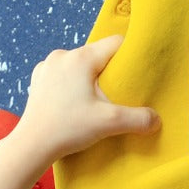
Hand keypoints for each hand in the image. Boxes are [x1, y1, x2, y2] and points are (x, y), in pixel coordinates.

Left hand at [13, 35, 159, 170]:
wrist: (32, 145)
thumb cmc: (68, 129)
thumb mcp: (108, 123)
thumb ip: (137, 119)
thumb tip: (156, 120)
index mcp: (82, 58)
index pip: (115, 43)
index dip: (129, 56)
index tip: (136, 72)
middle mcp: (63, 54)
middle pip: (96, 55)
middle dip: (107, 72)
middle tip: (112, 95)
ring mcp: (47, 65)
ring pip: (78, 65)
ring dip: (87, 79)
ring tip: (90, 102)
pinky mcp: (37, 78)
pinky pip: (61, 74)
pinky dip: (69, 84)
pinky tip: (71, 103)